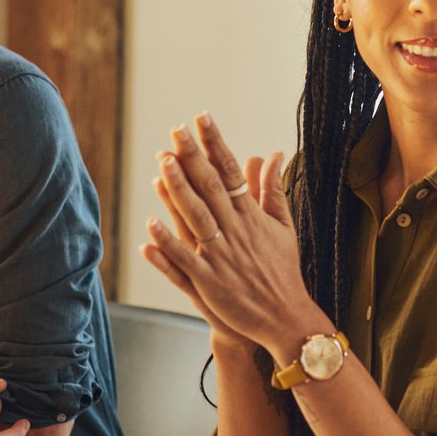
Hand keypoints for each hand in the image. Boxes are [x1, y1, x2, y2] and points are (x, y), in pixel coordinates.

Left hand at [141, 112, 326, 359]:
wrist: (286, 317)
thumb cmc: (283, 270)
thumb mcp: (284, 226)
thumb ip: (273, 189)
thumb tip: (274, 154)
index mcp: (252, 216)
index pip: (231, 171)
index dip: (215, 143)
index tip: (202, 118)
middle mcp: (236, 232)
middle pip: (211, 188)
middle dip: (193, 157)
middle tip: (176, 130)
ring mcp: (221, 256)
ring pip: (197, 217)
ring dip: (179, 190)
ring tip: (163, 163)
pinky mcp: (209, 282)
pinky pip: (185, 260)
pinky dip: (168, 244)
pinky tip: (150, 225)